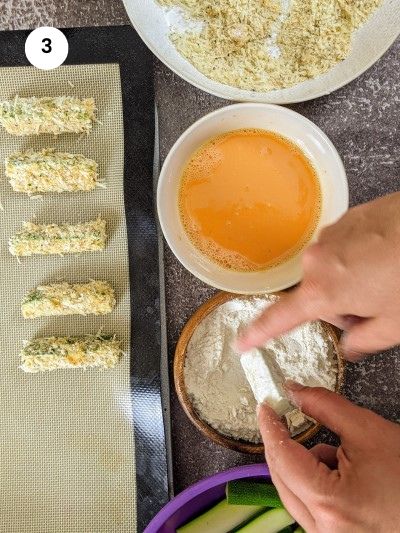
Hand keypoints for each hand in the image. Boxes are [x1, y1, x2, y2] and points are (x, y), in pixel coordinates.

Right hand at [236, 192, 399, 359]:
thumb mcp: (395, 324)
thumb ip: (365, 341)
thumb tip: (352, 345)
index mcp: (323, 292)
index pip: (280, 319)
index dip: (259, 333)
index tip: (242, 342)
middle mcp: (317, 261)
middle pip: (316, 295)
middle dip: (340, 306)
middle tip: (375, 306)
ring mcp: (330, 236)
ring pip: (331, 271)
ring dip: (350, 280)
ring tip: (385, 277)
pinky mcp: (345, 219)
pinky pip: (342, 248)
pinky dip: (358, 258)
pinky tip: (385, 257)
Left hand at [259, 382, 399, 532]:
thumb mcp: (369, 431)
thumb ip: (325, 406)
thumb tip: (295, 392)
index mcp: (329, 502)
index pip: (281, 456)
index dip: (270, 426)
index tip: (265, 407)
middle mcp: (323, 529)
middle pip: (282, 476)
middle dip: (287, 445)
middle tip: (293, 420)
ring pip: (294, 491)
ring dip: (306, 466)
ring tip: (344, 459)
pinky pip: (309, 504)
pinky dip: (317, 483)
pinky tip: (345, 477)